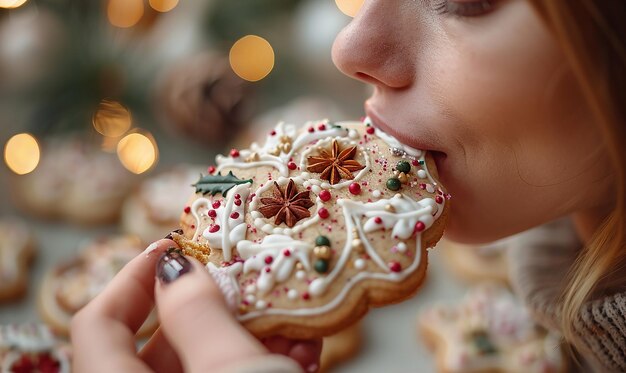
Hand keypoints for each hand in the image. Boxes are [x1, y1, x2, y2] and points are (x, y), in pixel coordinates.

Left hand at [71, 239, 321, 372]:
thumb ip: (199, 314)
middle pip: (163, 337)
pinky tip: (302, 352)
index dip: (132, 274)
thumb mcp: (232, 369)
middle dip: (217, 304)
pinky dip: (263, 360)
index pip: (97, 323)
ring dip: (253, 332)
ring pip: (206, 357)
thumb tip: (174, 264)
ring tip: (294, 319)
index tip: (174, 243)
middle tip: (250, 279)